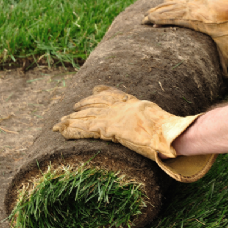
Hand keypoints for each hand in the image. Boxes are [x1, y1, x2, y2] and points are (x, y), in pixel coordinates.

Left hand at [53, 86, 216, 182]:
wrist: (168, 134)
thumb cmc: (170, 132)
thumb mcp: (164, 124)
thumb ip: (158, 125)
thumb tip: (169, 136)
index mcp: (133, 104)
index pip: (113, 95)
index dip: (101, 93)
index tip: (93, 91)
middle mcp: (120, 108)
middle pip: (95, 104)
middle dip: (81, 108)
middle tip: (70, 111)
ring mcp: (113, 117)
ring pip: (86, 116)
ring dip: (71, 121)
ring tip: (57, 125)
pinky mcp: (107, 128)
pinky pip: (85, 129)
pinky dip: (72, 130)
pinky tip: (62, 131)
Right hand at [142, 0, 227, 76]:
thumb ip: (224, 65)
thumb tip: (224, 81)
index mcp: (196, 21)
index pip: (172, 18)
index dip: (158, 19)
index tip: (147, 22)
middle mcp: (196, 9)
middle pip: (171, 9)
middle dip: (156, 13)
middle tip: (143, 18)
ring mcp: (201, 1)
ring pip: (178, 3)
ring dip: (164, 6)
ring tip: (152, 9)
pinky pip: (187, 1)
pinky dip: (177, 2)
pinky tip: (172, 3)